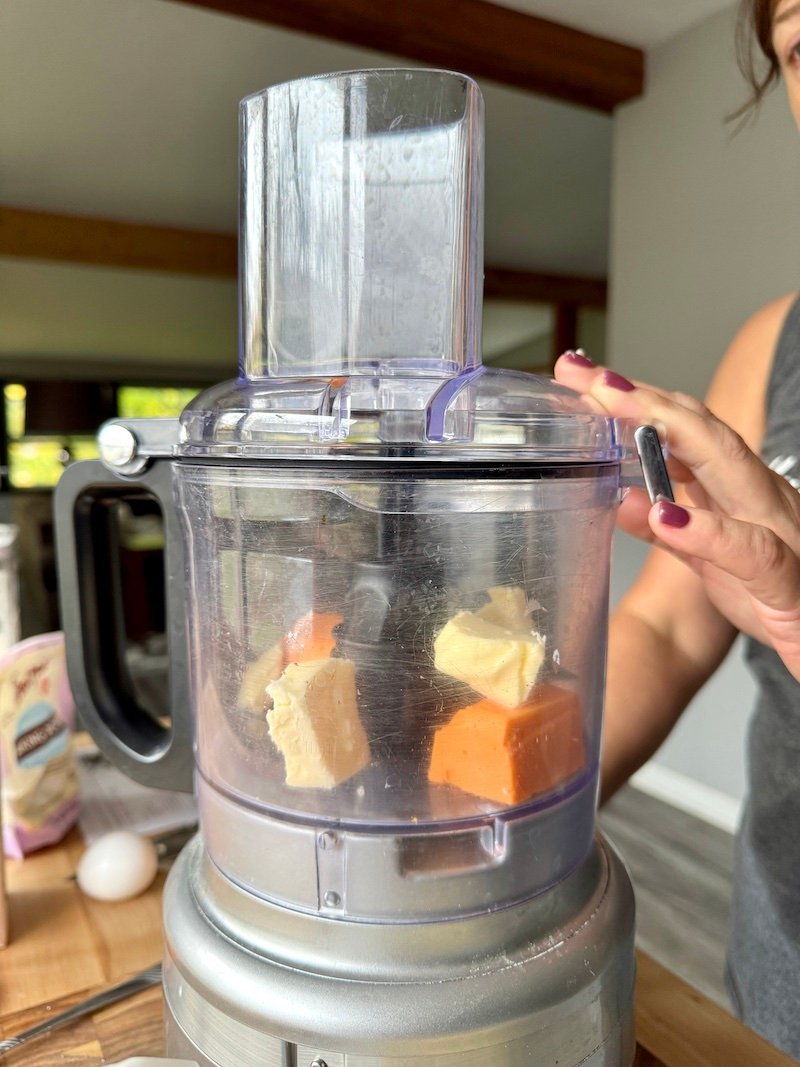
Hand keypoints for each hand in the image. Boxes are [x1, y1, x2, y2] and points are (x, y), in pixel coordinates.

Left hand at [554, 351, 799, 680]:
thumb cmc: (775, 600)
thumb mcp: (712, 565)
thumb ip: (671, 533)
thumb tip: (623, 499)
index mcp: (741, 493)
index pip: (686, 431)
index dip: (635, 398)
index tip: (581, 374)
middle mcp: (762, 500)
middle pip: (702, 432)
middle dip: (642, 397)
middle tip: (586, 375)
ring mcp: (782, 535)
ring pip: (732, 468)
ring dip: (672, 432)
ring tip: (617, 408)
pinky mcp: (787, 586)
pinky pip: (753, 553)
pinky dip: (709, 532)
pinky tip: (668, 517)